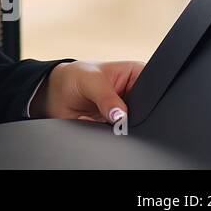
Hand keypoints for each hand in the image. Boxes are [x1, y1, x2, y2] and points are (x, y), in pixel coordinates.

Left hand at [30, 59, 144, 123]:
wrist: (57, 94)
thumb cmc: (75, 77)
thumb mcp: (90, 80)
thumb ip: (106, 97)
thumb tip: (120, 115)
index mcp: (137, 74)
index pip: (153, 89)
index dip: (145, 99)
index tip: (127, 105)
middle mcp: (136, 95)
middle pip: (147, 112)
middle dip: (129, 115)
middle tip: (109, 113)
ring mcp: (128, 112)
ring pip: (134, 127)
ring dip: (117, 126)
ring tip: (98, 114)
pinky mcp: (118, 127)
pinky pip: (119, 136)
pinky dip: (107, 132)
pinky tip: (93, 121)